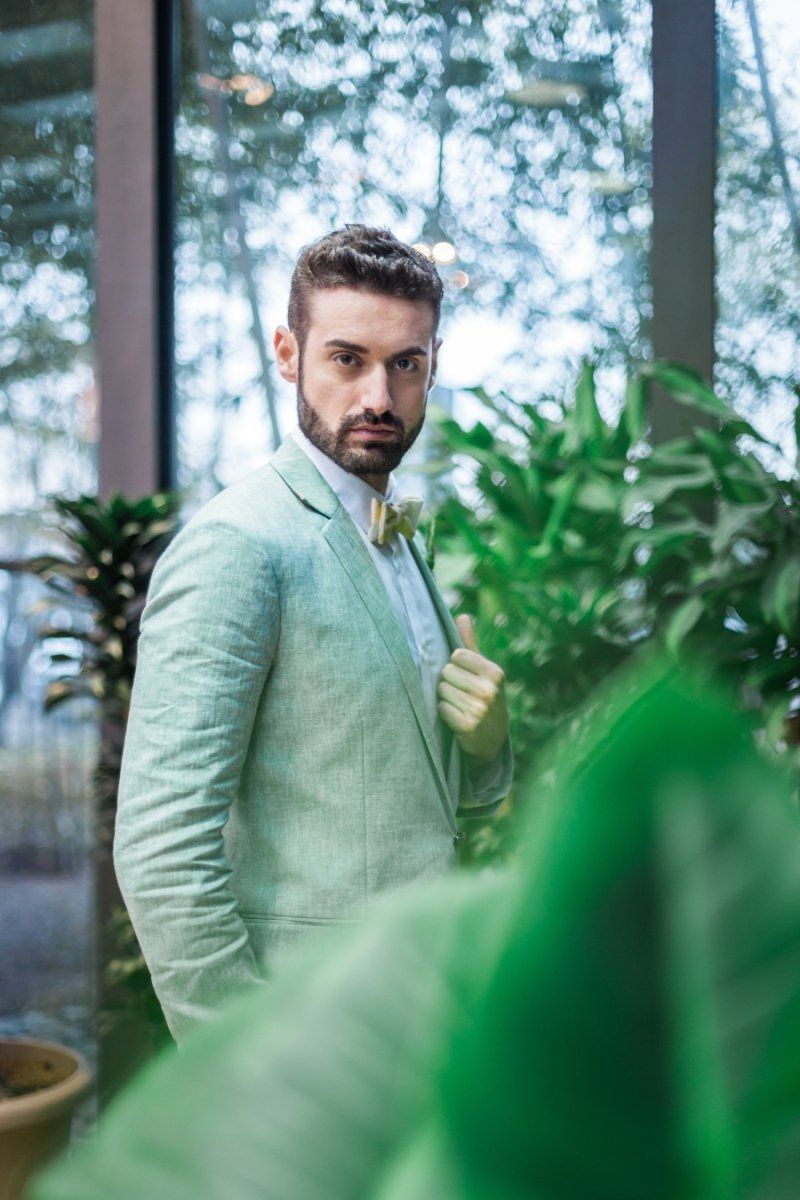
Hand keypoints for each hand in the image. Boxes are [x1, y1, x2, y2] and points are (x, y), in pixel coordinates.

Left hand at [436, 615, 508, 762]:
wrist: (493, 737)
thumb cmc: (483, 695)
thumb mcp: (482, 670)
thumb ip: (470, 643)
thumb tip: (462, 616)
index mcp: (495, 672)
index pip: (456, 654)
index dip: (455, 665)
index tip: (465, 676)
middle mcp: (490, 689)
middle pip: (446, 672)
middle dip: (449, 682)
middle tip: (462, 694)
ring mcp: (480, 709)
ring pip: (442, 691)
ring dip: (446, 698)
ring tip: (460, 706)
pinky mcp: (468, 725)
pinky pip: (441, 708)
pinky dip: (445, 714)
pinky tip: (457, 718)